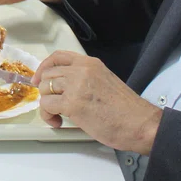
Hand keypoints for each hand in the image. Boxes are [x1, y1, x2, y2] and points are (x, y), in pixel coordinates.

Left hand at [33, 51, 162, 154]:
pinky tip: (58, 122)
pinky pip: (46, 106)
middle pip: (47, 74)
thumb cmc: (127, 110)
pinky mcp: (72, 103)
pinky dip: (48, 116)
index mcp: (90, 64)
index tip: (39, 79)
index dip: (44, 67)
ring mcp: (76, 85)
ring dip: (47, 105)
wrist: (141, 124)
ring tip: (58, 116)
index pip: (58, 56)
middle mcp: (81, 70)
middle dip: (46, 91)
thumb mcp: (104, 81)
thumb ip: (84, 79)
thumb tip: (62, 87)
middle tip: (53, 105)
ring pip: (45, 89)